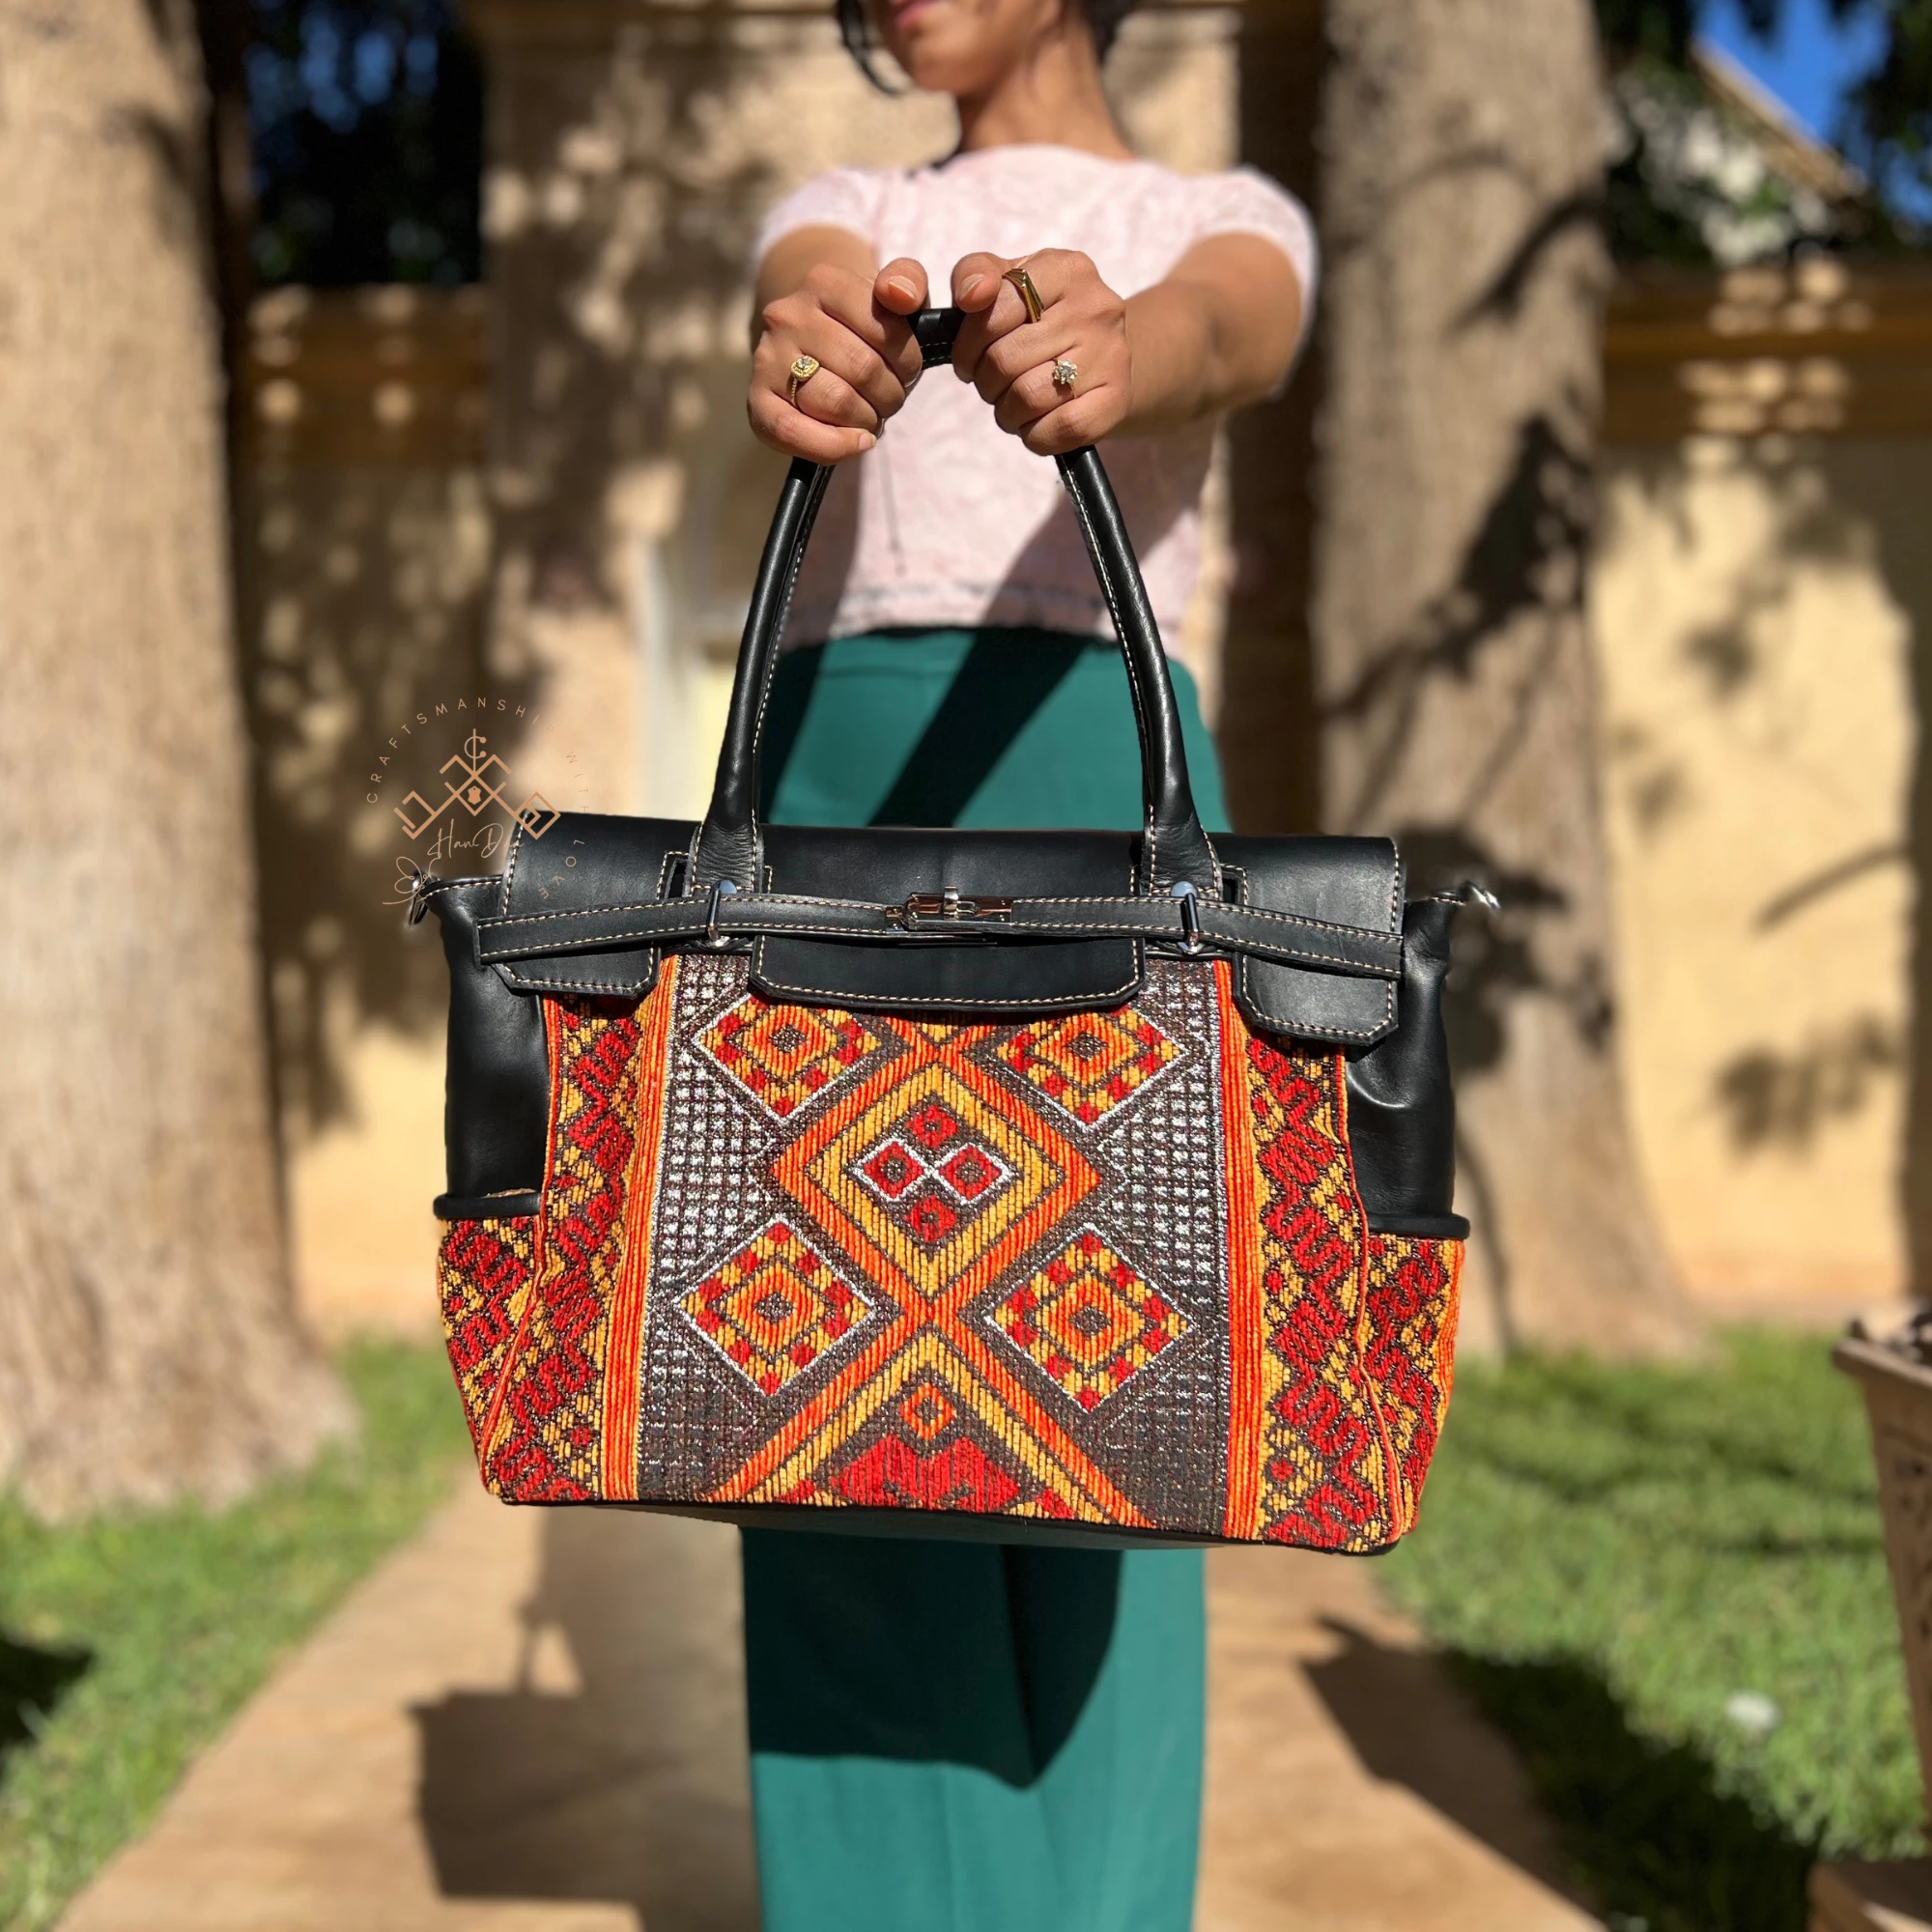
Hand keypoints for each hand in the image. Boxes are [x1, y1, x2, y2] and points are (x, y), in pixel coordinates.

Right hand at [748, 256, 929, 462]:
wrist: (816, 339)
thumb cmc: (866, 323)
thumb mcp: (895, 294)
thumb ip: (908, 280)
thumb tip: (898, 294)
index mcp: (824, 282)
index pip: (884, 331)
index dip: (908, 362)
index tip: (907, 369)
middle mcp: (788, 315)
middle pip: (863, 370)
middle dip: (890, 395)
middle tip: (889, 397)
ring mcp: (767, 358)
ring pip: (835, 404)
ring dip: (868, 420)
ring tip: (870, 414)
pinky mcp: (757, 400)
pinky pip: (793, 432)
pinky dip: (834, 446)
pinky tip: (856, 442)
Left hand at [949, 248, 1130, 454]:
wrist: (1103, 352)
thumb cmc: (1043, 317)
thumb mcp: (1008, 282)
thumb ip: (974, 274)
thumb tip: (972, 295)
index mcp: (1066, 269)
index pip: (995, 310)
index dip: (967, 345)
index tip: (969, 359)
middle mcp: (1096, 307)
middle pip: (1005, 360)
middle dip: (985, 381)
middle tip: (993, 384)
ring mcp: (1111, 354)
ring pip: (1028, 398)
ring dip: (1006, 412)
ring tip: (1013, 405)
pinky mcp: (1117, 400)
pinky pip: (1059, 429)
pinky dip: (1035, 435)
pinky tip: (1036, 424)